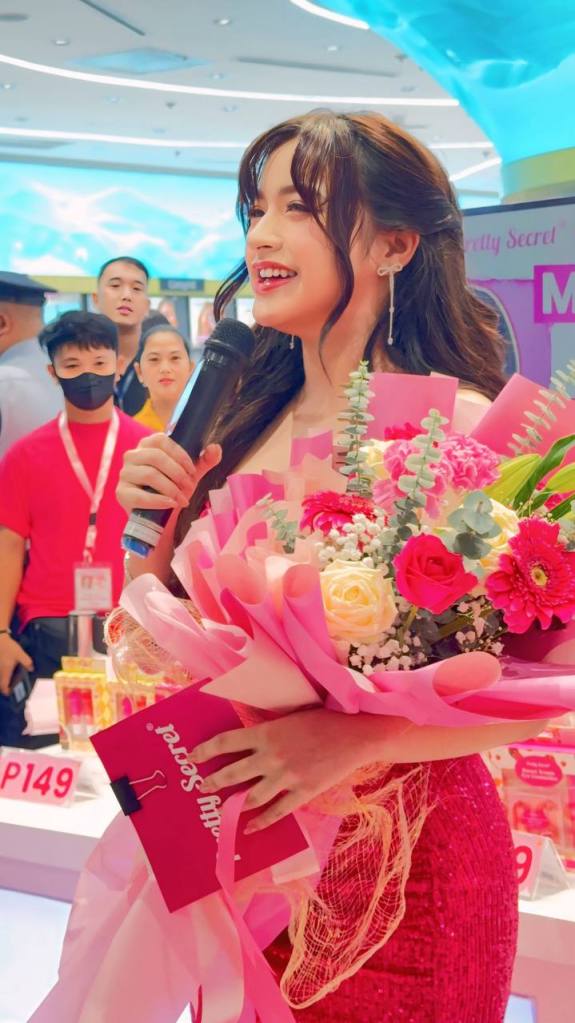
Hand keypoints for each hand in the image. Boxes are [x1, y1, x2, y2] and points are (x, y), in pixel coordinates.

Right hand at [0, 633, 32, 696]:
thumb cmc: (9, 647)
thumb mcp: (20, 654)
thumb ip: (27, 662)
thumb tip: (31, 669)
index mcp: (5, 671)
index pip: (4, 686)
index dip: (7, 691)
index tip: (11, 692)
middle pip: (0, 683)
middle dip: (5, 686)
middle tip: (12, 686)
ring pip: (0, 678)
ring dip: (4, 679)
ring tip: (10, 678)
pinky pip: (0, 672)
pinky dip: (3, 673)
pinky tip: (8, 669)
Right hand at [116, 433, 221, 512]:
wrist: (161, 517)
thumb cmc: (174, 489)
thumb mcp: (191, 474)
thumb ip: (204, 460)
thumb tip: (216, 448)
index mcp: (148, 445)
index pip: (161, 440)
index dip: (179, 454)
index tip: (192, 470)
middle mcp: (133, 456)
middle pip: (156, 457)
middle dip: (177, 473)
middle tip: (190, 487)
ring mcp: (125, 474)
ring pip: (149, 475)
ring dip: (171, 488)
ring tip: (182, 500)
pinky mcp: (121, 493)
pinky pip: (139, 495)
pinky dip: (158, 500)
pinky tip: (171, 504)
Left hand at [190, 708, 370, 833]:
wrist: (354, 735)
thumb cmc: (322, 719)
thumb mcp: (288, 717)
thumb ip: (267, 731)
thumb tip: (246, 741)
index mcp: (266, 733)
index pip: (226, 743)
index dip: (205, 750)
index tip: (191, 757)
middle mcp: (271, 756)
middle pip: (232, 773)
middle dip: (213, 782)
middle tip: (201, 787)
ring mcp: (286, 777)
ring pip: (251, 796)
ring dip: (234, 804)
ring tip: (222, 809)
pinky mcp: (303, 792)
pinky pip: (277, 812)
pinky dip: (261, 821)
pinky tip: (249, 827)